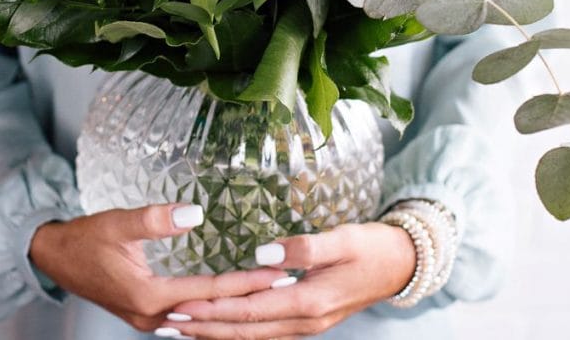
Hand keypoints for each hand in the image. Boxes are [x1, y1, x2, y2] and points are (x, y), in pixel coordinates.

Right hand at [29, 204, 287, 333]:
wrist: (54, 256)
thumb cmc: (85, 238)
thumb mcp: (118, 222)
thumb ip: (155, 219)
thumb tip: (195, 214)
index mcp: (149, 297)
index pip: (210, 292)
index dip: (245, 283)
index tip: (277, 275)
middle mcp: (152, 317)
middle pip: (212, 310)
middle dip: (249, 299)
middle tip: (287, 286)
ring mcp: (149, 319)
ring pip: (201, 318)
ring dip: (234, 307)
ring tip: (268, 294)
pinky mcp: (147, 312)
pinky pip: (190, 316)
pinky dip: (214, 309)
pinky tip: (232, 302)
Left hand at [157, 221, 415, 338]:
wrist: (402, 265)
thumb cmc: (371, 246)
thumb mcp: (342, 238)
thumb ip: (303, 247)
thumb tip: (263, 255)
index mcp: (309, 302)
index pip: (250, 310)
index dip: (213, 310)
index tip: (181, 306)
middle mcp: (305, 322)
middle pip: (245, 331)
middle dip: (204, 328)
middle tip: (167, 324)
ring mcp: (308, 325)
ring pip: (253, 336)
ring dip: (216, 333)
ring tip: (184, 330)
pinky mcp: (309, 320)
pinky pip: (266, 332)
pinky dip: (238, 331)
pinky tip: (223, 327)